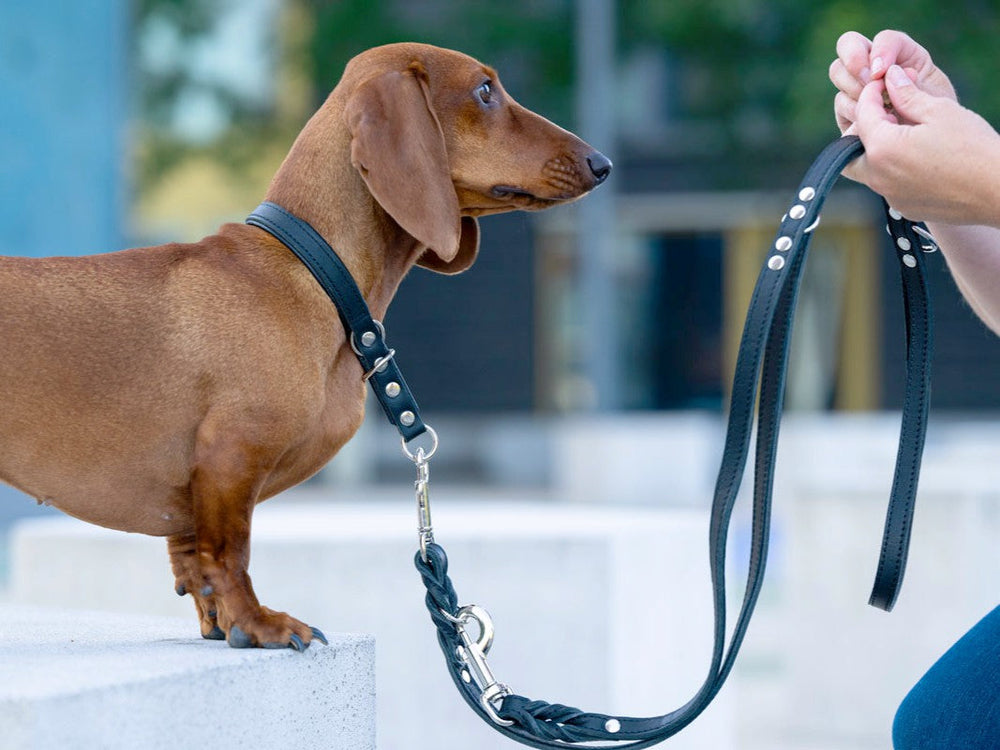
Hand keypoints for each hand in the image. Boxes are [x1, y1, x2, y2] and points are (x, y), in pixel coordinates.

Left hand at [830, 30, 999, 225]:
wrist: (997, 191)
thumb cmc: (973, 148)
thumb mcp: (940, 111)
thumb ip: (907, 95)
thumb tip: (891, 76)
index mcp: (882, 148)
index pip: (862, 114)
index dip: (871, 93)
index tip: (883, 82)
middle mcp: (878, 176)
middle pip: (849, 149)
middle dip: (861, 128)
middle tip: (884, 113)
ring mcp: (889, 195)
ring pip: (867, 169)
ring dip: (876, 149)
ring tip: (902, 132)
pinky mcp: (903, 206)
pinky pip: (887, 184)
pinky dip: (892, 168)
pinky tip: (916, 156)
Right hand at [830, 30, 955, 133]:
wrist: (931, 156)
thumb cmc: (938, 127)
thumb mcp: (934, 99)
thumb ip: (909, 84)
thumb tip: (881, 74)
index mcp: (903, 57)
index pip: (884, 40)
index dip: (881, 51)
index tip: (881, 72)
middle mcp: (876, 68)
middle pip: (848, 45)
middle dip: (856, 65)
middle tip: (869, 85)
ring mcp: (858, 90)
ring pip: (839, 74)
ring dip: (856, 92)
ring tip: (880, 114)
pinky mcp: (848, 115)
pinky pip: (840, 107)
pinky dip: (853, 114)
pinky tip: (871, 129)